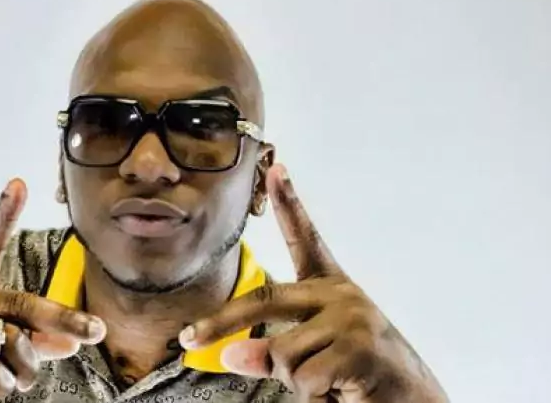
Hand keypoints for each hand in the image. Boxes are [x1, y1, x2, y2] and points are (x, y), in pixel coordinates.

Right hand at [0, 179, 105, 399]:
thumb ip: (31, 336)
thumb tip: (72, 343)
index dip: (2, 212)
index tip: (18, 183)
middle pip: (22, 304)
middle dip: (63, 319)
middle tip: (94, 331)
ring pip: (12, 341)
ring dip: (27, 367)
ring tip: (22, 378)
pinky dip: (5, 382)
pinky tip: (4, 385)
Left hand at [179, 165, 446, 402]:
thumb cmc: (362, 378)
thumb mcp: (312, 360)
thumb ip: (271, 351)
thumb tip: (231, 353)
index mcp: (332, 291)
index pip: (307, 240)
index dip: (291, 203)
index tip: (276, 170)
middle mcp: (341, 296)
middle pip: (265, 298)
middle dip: (221, 322)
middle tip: (189, 337)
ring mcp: (352, 318)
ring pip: (281, 354)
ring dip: (296, 382)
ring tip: (332, 384)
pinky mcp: (359, 348)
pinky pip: (302, 378)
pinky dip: (313, 396)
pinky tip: (342, 392)